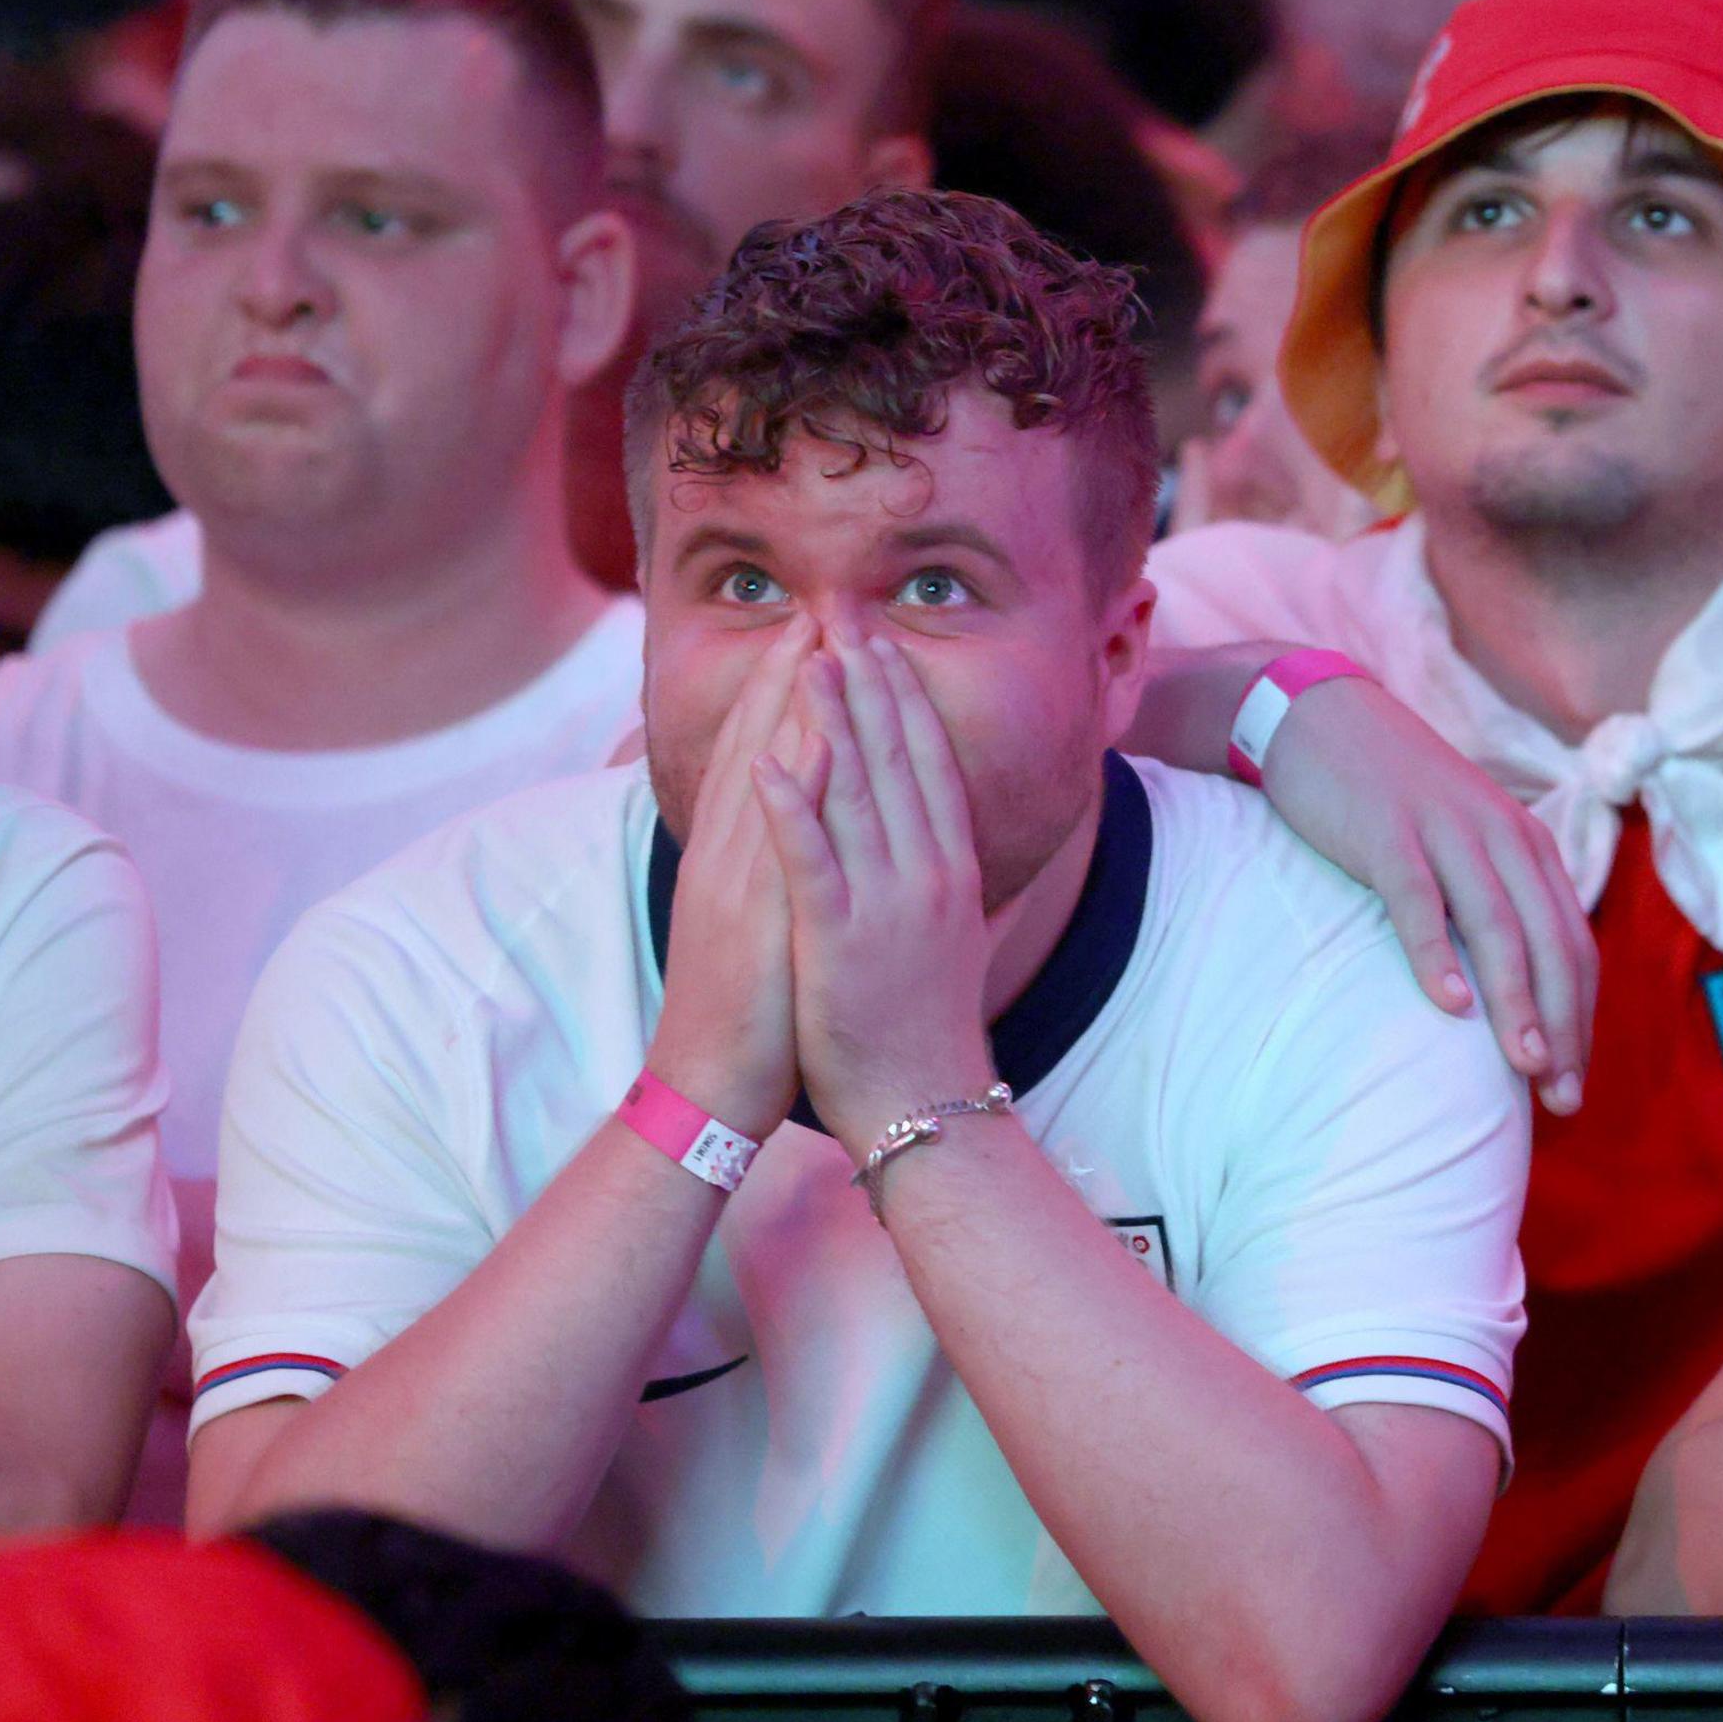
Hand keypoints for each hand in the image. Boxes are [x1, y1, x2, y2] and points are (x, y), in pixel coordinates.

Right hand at [650, 615, 816, 1137]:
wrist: (712, 1085)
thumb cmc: (747, 1008)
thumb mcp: (759, 918)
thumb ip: (772, 863)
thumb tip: (795, 821)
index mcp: (731, 855)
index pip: (757, 754)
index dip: (782, 691)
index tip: (814, 634)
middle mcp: (727, 855)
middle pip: (754, 747)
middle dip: (786, 675)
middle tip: (819, 606)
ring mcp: (736, 882)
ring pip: (760, 776)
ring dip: (787, 705)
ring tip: (817, 640)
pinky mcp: (752, 918)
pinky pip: (777, 840)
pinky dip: (793, 787)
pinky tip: (815, 738)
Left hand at [752, 637, 1001, 1146]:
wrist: (925, 1105)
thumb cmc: (926, 1024)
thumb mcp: (950, 934)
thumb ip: (942, 877)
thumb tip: (943, 835)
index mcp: (951, 870)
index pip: (929, 763)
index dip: (905, 696)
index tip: (882, 642)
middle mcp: (927, 875)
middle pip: (898, 759)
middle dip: (870, 682)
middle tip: (846, 615)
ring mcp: (886, 905)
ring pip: (857, 794)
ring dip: (831, 719)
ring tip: (807, 657)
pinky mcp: (840, 940)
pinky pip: (812, 862)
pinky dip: (792, 807)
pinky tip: (771, 759)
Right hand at [1260, 673, 1597, 1113]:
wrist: (1323, 718)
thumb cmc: (1395, 800)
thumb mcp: (1465, 845)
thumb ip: (1496, 902)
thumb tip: (1518, 994)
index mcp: (1530, 848)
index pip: (1574, 945)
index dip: (1581, 1019)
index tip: (1573, 1085)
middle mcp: (1503, 837)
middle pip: (1549, 945)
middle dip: (1562, 1026)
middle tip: (1562, 1097)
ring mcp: (1447, 832)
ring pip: (1498, 928)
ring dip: (1515, 1002)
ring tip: (1524, 1066)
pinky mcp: (1390, 832)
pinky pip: (1421, 901)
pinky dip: (1437, 954)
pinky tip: (1447, 1005)